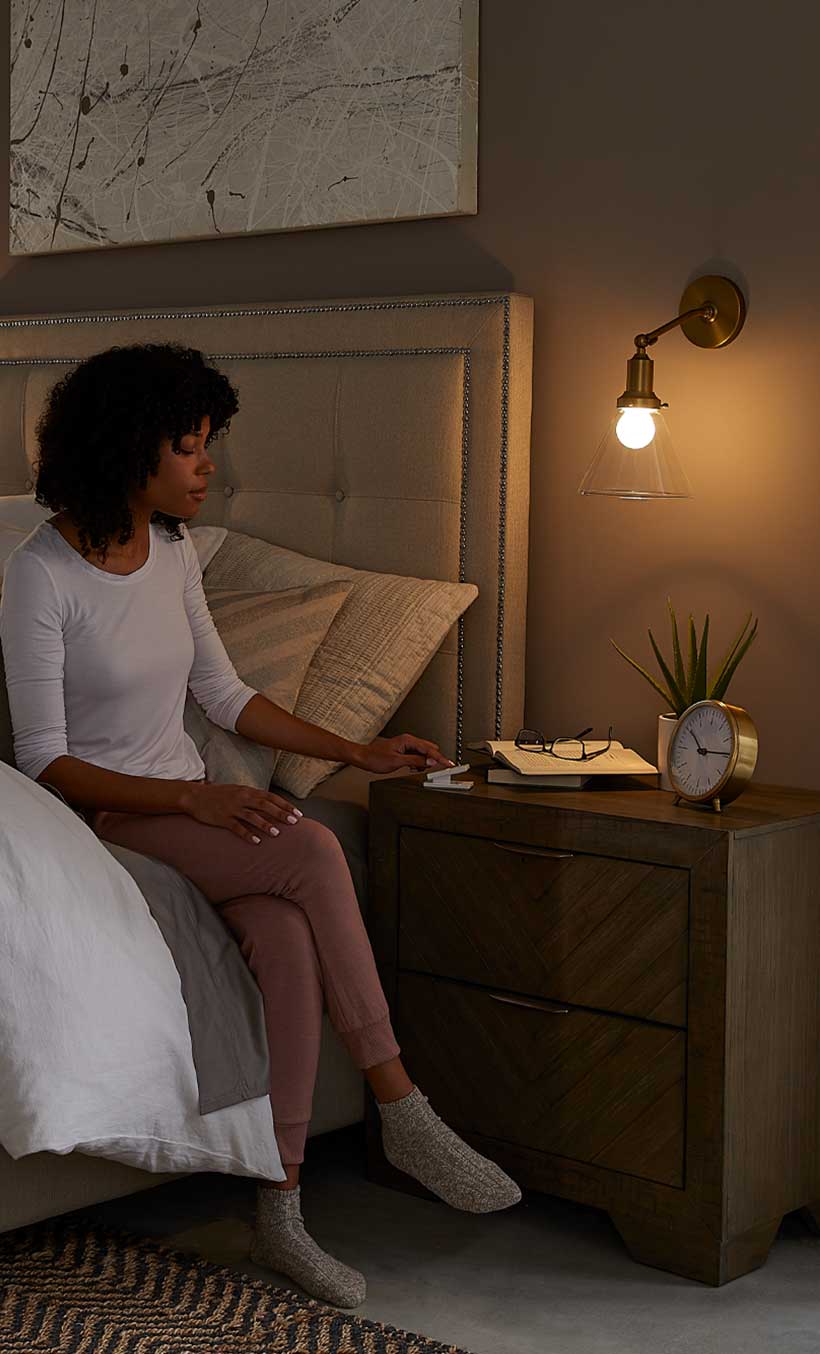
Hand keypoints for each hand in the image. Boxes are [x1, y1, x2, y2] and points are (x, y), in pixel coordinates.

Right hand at [182, 782, 302, 844]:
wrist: (194, 796)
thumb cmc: (218, 794)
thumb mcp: (237, 791)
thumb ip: (253, 797)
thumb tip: (270, 804)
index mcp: (247, 791)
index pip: (270, 797)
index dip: (285, 805)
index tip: (298, 813)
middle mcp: (241, 798)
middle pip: (264, 805)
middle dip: (280, 813)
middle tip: (294, 822)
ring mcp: (231, 808)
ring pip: (252, 816)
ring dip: (265, 824)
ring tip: (277, 833)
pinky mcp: (222, 818)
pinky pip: (236, 827)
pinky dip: (247, 835)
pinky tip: (256, 842)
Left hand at [357, 733, 454, 774]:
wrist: (363, 757)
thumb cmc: (375, 758)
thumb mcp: (397, 762)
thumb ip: (416, 761)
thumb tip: (430, 761)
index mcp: (408, 740)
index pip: (430, 749)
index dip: (441, 758)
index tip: (449, 764)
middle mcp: (408, 741)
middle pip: (430, 749)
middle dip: (434, 759)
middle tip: (438, 770)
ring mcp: (407, 745)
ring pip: (424, 753)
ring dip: (425, 762)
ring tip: (418, 769)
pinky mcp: (404, 750)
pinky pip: (417, 756)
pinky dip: (419, 762)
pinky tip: (414, 768)